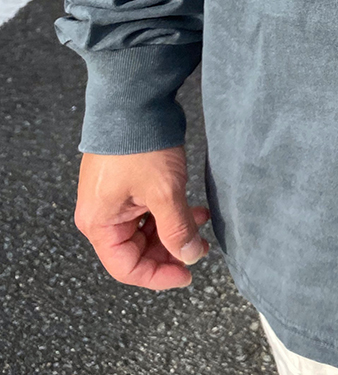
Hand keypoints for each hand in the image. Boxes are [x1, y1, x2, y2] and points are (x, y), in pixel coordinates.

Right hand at [75, 145, 210, 289]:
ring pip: (146, 230)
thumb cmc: (139, 143)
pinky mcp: (126, 184)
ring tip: (201, 223)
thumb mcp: (164, 192)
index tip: (188, 273)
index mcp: (99, 223)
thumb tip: (190, 256)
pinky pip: (148, 210)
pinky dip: (170, 213)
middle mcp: (101, 214)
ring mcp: (113, 198)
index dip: (159, 276)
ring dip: (174, 230)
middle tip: (199, 247)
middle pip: (136, 251)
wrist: (134, 99)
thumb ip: (177, 229)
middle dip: (170, 251)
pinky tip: (194, 209)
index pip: (127, 268)